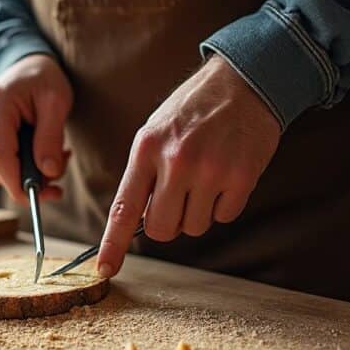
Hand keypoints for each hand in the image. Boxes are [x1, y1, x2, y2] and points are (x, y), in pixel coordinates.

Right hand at [0, 54, 71, 202]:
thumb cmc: (43, 78)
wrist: (26, 65)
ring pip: (0, 169)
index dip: (17, 183)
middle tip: (61, 167)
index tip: (40, 196)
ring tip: (55, 153)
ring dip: (29, 171)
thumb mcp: (56, 101)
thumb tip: (48, 173)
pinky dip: (22, 164)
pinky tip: (39, 150)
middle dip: (30, 178)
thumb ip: (51, 138)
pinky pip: (0, 162)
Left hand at [96, 55, 281, 276]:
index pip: (124, 208)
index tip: (105, 269)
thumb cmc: (193, 110)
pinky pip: (224, 217)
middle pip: (162, 229)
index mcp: (147, 149)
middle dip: (168, 223)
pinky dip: (223, 204)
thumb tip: (138, 221)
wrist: (244, 81)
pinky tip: (226, 174)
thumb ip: (144, 174)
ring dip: (197, 212)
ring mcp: (211, 170)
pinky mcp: (242, 177)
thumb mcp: (155, 131)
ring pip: (194, 227)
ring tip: (205, 177)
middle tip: (178, 198)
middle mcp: (176, 161)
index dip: (113, 244)